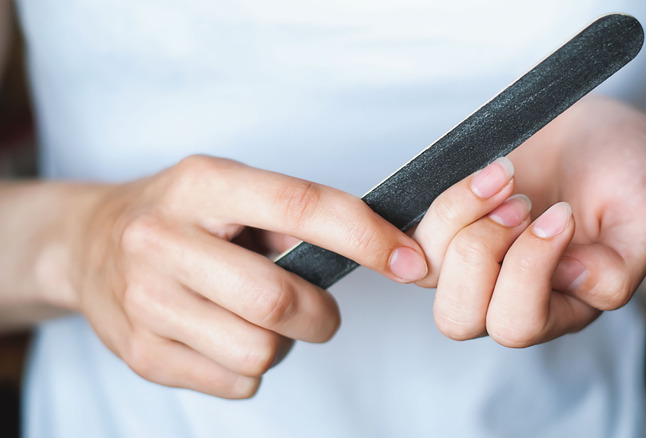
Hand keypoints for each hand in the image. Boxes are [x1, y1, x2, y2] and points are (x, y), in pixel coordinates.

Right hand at [70, 156, 427, 397]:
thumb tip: (380, 250)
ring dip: (283, 342)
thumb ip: (293, 217)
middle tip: (319, 310)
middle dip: (321, 315)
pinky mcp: (141, 353)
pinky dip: (251, 366)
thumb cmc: (179, 214)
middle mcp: (163, 239)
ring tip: (258, 318)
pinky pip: (236, 382)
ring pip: (260, 351)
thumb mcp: (229, 188)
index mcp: (201, 184)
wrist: (85, 244)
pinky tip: (226, 335)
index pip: (300, 205)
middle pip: (278, 299)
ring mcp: (145, 301)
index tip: (407, 260)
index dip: (365, 236)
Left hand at [413, 96, 645, 346]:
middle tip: (519, 203)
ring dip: (460, 218)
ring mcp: (474, 262)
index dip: (529, 268)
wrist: (597, 134)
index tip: (563, 212)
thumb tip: (570, 281)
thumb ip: (621, 266)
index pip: (518, 324)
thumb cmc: (627, 176)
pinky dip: (443, 202)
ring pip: (429, 274)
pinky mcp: (449, 228)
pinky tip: (486, 173)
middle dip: (480, 253)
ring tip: (504, 176)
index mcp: (560, 308)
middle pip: (459, 318)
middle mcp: (508, 295)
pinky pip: (415, 236)